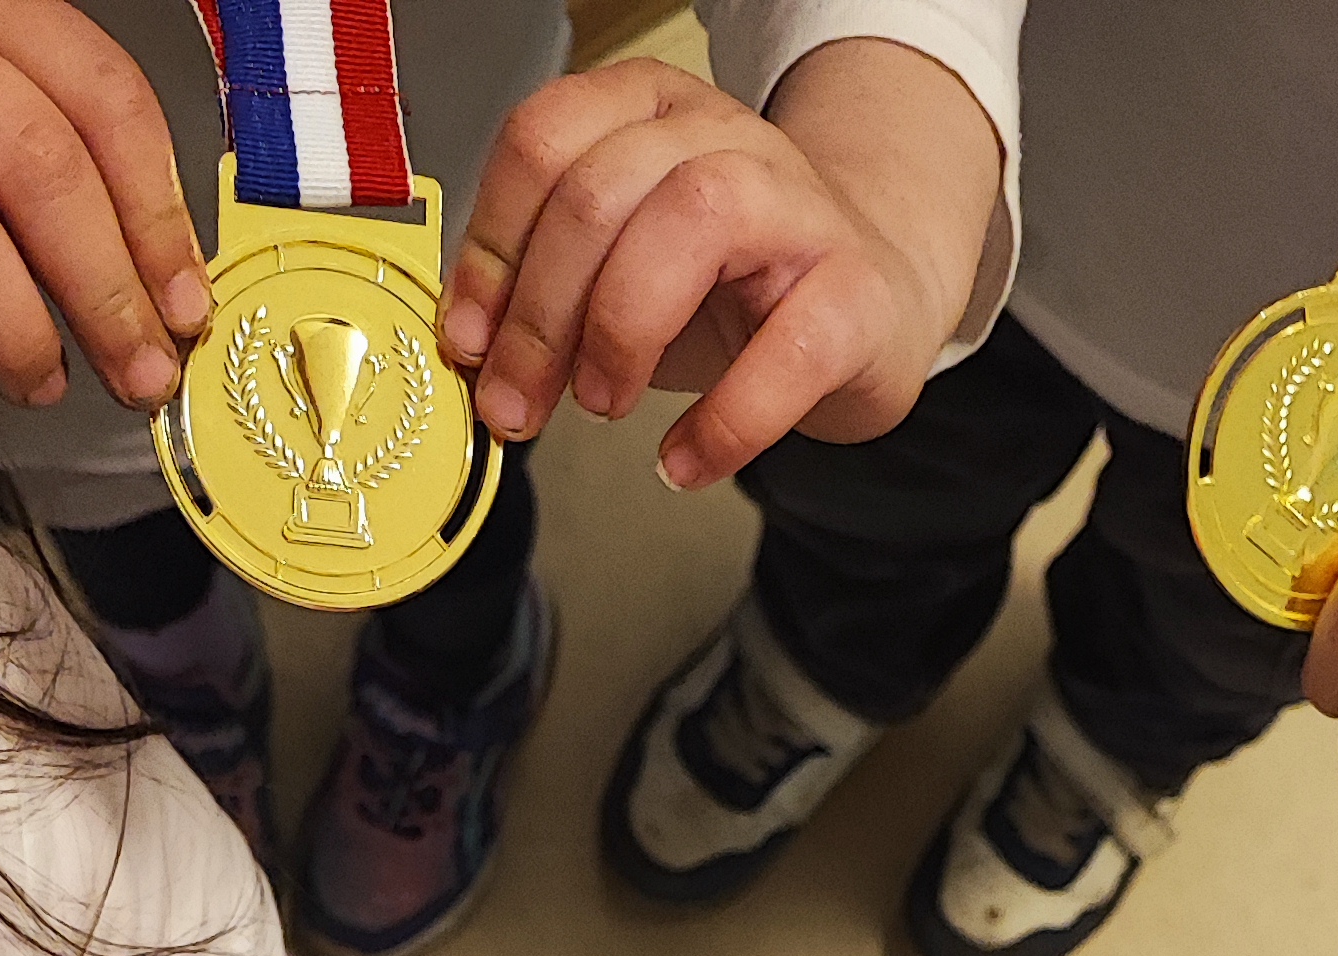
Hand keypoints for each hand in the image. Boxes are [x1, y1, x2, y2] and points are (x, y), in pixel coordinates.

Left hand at [440, 46, 1000, 483]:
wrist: (869, 301)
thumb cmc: (735, 288)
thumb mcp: (622, 266)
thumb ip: (547, 288)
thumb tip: (473, 351)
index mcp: (647, 111)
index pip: (542, 143)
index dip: (490, 249)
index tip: (468, 340)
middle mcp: (721, 133)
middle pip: (600, 191)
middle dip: (538, 317)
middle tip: (518, 403)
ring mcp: (796, 204)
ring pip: (689, 223)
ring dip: (620, 334)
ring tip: (601, 406)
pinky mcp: (853, 292)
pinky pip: (785, 350)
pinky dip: (723, 423)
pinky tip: (684, 462)